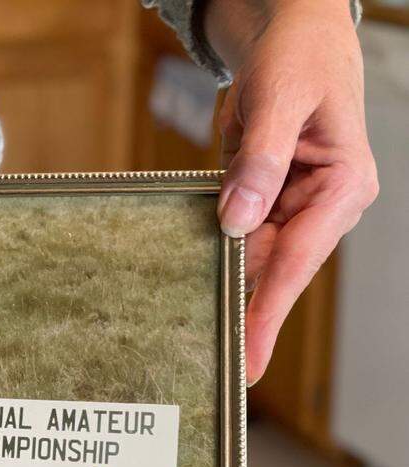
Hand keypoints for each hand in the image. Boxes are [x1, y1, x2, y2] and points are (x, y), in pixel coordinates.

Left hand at [207, 0, 377, 384]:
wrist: (291, 32)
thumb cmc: (298, 56)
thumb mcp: (279, 101)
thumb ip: (259, 162)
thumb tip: (236, 222)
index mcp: (344, 186)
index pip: (298, 260)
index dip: (269, 313)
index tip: (250, 360)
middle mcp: (323, 206)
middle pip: (274, 270)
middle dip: (242, 312)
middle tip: (211, 363)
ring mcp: (295, 206)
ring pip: (253, 259)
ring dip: (224, 287)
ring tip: (194, 335)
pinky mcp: (267, 200)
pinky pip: (238, 237)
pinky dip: (216, 255)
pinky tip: (193, 283)